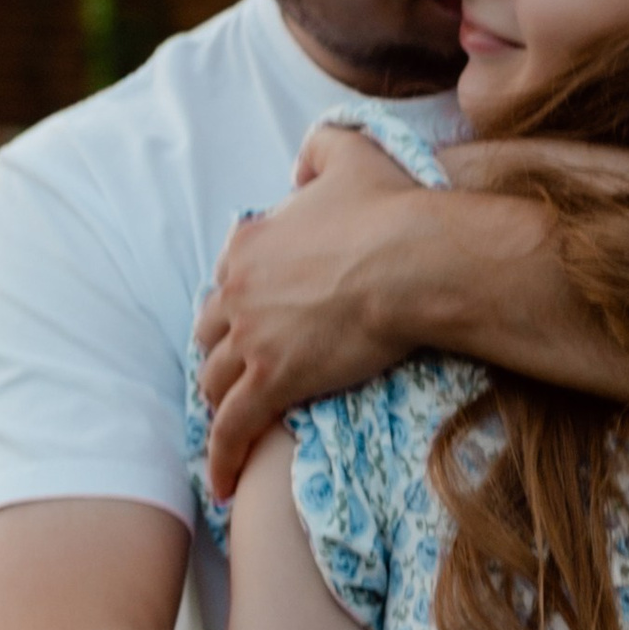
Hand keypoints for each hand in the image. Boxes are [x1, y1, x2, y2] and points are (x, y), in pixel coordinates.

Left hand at [195, 126, 433, 498]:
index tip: (255, 323)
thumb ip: (320, 145)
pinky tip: (221, 483)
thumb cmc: (394, 210)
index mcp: (249, 244)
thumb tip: (300, 164)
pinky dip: (221, 457)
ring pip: (214, 383)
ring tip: (231, 428)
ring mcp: (252, 338)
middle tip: (240, 375)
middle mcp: (238, 291)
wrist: (418, 261)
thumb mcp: (352, 153)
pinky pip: (232, 428)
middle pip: (210, 334)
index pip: (227, 281)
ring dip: (219, 404)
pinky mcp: (273, 380)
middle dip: (221, 354)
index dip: (240, 305)